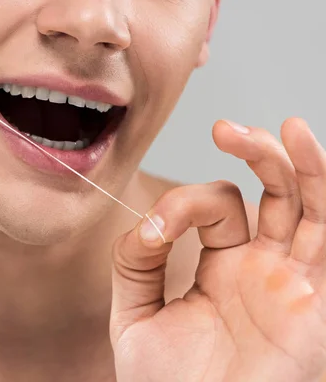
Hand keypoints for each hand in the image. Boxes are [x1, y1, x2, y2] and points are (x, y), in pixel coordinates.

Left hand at [110, 118, 325, 380]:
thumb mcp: (135, 315)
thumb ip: (134, 263)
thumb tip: (151, 221)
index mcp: (222, 265)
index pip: (216, 205)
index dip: (185, 203)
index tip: (156, 231)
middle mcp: (263, 267)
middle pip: (276, 191)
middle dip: (257, 153)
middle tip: (226, 128)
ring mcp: (292, 283)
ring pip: (312, 208)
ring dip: (304, 164)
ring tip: (287, 129)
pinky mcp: (314, 306)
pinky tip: (315, 162)